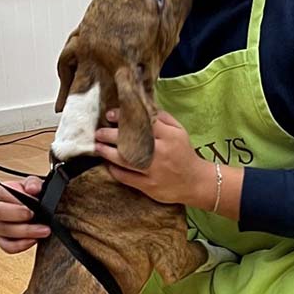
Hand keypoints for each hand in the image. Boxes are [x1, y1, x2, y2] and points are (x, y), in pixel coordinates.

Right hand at [0, 176, 50, 254]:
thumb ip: (34, 183)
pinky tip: (34, 240)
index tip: (30, 202)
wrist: (40, 211)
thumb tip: (32, 188)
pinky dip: (21, 245)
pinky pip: (8, 246)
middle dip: (17, 214)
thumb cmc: (34, 196)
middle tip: (34, 215)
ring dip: (25, 232)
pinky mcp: (3, 241)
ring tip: (43, 230)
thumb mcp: (36, 185)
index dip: (14, 198)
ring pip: (3, 231)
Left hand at [95, 109, 216, 207]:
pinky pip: (127, 177)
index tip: (110, 115)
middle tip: (99, 132)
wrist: (195, 182)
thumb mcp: (179, 132)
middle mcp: (161, 153)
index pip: (143, 123)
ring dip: (108, 152)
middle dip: (110, 135)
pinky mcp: (149, 186)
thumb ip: (162, 118)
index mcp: (170, 137)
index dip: (124, 117)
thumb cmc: (184, 154)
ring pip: (125, 160)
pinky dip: (115, 170)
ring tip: (98, 146)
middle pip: (130, 141)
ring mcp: (154, 171)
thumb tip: (142, 107)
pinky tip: (109, 164)